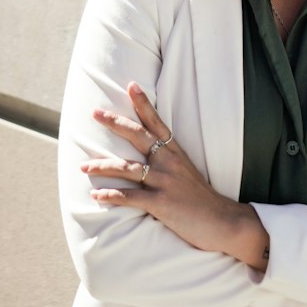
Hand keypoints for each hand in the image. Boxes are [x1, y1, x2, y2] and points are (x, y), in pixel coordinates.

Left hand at [82, 82, 268, 267]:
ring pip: (127, 168)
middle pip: (138, 136)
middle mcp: (169, 162)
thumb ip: (168, 161)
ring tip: (83, 167)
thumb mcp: (187, 172)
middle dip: (114, 123)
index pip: (157, 122)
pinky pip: (130, 197)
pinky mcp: (161, 203)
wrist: (223, 221)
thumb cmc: (202, 198)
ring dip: (102, 166)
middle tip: (95, 112)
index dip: (143, 103)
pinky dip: (111, 195)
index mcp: (175, 152)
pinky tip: (96, 196)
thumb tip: (149, 155)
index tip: (131, 85)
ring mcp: (165, 182)